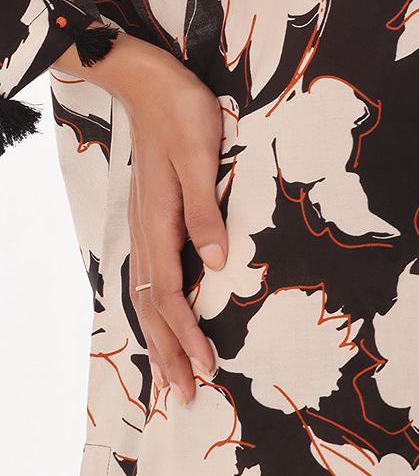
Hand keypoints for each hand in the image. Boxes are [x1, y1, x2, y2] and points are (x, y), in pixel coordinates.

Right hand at [56, 27, 226, 405]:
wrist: (147, 81)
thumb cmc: (180, 113)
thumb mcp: (201, 155)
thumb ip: (205, 209)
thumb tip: (216, 264)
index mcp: (160, 222)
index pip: (170, 294)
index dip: (187, 334)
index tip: (206, 368)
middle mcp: (148, 231)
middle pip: (153, 306)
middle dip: (170, 352)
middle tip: (186, 394)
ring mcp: (146, 224)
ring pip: (147, 294)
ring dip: (161, 336)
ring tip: (173, 371)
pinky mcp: (151, 214)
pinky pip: (149, 274)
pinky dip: (155, 307)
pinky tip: (164, 314)